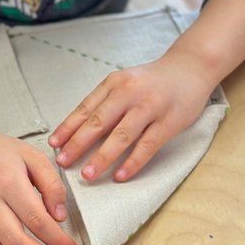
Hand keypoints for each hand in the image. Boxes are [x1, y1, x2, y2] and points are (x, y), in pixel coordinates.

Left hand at [49, 52, 215, 183]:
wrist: (190, 68)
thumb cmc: (152, 81)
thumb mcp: (125, 82)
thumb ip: (105, 102)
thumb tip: (77, 130)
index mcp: (115, 83)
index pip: (86, 108)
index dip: (68, 127)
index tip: (54, 144)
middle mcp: (130, 93)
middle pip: (99, 121)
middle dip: (78, 144)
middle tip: (63, 162)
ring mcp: (150, 107)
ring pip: (122, 135)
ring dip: (102, 157)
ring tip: (87, 175)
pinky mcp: (169, 121)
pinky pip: (148, 145)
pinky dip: (133, 162)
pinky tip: (121, 176)